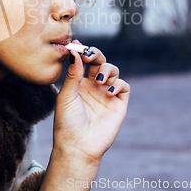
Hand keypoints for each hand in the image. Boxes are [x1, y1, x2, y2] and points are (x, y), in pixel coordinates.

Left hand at [53, 40, 129, 163]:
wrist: (78, 146)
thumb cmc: (67, 122)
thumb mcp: (66, 95)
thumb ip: (73, 74)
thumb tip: (75, 53)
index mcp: (79, 82)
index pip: (84, 60)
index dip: (82, 51)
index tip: (76, 44)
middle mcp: (94, 85)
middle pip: (100, 61)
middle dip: (96, 54)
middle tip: (90, 55)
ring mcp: (106, 94)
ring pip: (113, 70)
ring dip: (107, 70)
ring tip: (98, 81)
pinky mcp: (118, 104)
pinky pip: (124, 86)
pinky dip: (118, 84)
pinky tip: (107, 92)